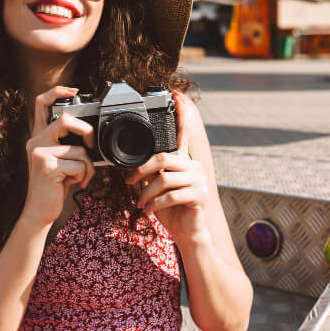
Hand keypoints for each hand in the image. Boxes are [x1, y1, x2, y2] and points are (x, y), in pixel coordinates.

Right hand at [21, 85, 96, 230]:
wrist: (41, 210)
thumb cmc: (55, 184)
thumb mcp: (60, 159)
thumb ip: (68, 143)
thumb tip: (92, 133)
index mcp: (39, 136)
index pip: (41, 103)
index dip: (57, 92)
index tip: (74, 90)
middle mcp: (35, 141)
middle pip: (64, 119)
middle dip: (86, 131)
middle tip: (91, 146)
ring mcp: (39, 153)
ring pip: (79, 149)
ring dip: (88, 166)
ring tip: (80, 176)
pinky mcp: (47, 167)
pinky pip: (79, 165)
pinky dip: (85, 176)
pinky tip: (75, 183)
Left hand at [124, 91, 212, 245]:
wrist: (186, 232)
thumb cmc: (170, 209)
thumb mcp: (156, 188)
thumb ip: (150, 174)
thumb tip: (132, 168)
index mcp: (183, 161)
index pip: (184, 134)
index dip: (182, 116)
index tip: (177, 97)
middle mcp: (193, 167)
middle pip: (163, 158)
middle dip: (142, 171)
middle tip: (130, 182)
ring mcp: (199, 181)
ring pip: (164, 179)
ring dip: (146, 193)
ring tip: (141, 204)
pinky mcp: (199, 196)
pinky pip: (171, 195)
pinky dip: (155, 204)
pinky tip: (149, 210)